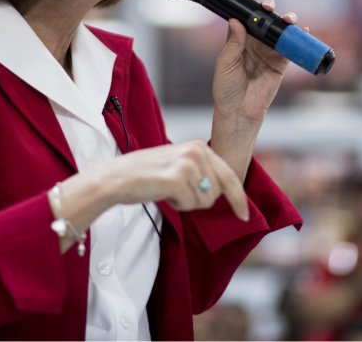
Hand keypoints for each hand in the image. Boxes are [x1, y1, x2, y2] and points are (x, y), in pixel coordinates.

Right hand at [89, 140, 249, 221]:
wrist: (118, 177)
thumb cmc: (148, 175)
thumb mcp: (179, 164)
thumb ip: (203, 172)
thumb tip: (226, 192)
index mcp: (199, 146)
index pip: (230, 175)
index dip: (238, 198)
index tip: (244, 216)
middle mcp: (197, 151)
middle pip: (219, 191)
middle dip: (203, 201)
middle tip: (179, 195)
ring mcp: (188, 164)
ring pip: (205, 201)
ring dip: (187, 203)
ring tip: (168, 189)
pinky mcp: (178, 179)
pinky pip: (190, 205)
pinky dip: (177, 205)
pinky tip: (163, 193)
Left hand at [212, 0, 297, 124]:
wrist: (239, 112)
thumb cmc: (226, 89)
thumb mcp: (225, 64)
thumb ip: (233, 43)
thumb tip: (237, 20)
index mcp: (237, 39)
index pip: (243, 15)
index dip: (247, 1)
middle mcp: (253, 42)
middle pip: (264, 18)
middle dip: (268, 7)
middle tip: (268, 7)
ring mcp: (268, 51)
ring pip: (279, 29)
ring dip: (285, 20)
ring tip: (288, 18)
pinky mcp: (280, 63)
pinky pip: (291, 47)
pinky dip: (299, 37)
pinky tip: (303, 29)